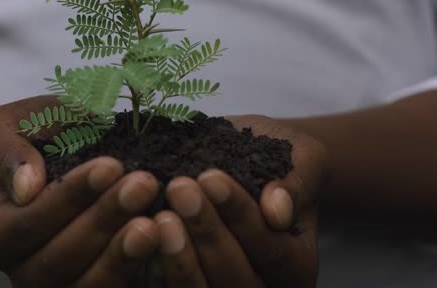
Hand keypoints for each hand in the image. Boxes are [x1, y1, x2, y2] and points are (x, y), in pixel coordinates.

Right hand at [0, 96, 160, 286]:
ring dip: (123, 254)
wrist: (60, 154)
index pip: (28, 224)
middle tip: (143, 185)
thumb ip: (5, 150)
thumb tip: (25, 188)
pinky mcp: (96, 286)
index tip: (110, 165)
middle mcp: (22, 270)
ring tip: (155, 221)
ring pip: (88, 286)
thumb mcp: (6, 127)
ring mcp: (60, 285)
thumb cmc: (33, 138)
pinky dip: (142, 271)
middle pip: (59, 260)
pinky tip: (166, 240)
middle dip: (104, 220)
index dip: (70, 197)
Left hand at [154, 115, 327, 286]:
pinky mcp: (190, 286)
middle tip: (179, 189)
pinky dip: (152, 269)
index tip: (211, 177)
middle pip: (235, 279)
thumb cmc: (279, 163)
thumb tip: (278, 210)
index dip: (240, 215)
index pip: (272, 250)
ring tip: (158, 215)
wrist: (252, 164)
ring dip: (178, 257)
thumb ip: (295, 183)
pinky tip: (135, 234)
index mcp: (296, 265)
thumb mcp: (301, 160)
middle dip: (206, 233)